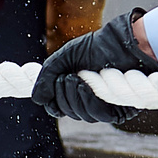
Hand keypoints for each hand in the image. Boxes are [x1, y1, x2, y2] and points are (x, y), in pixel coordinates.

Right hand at [32, 11, 157, 124]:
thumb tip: (37, 100)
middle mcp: (90, 101)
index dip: (53, 101)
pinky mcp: (120, 109)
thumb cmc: (94, 47)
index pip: (58, 108)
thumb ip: (47, 77)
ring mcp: (105, 106)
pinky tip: (86, 84)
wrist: (120, 42)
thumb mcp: (63, 59)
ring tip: (77, 77)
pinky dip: (88, 100)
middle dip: (63, 95)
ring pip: (82, 116)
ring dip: (75, 97)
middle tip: (66, 76)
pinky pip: (99, 115)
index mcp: (76, 91)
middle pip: (68, 112)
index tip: (51, 87)